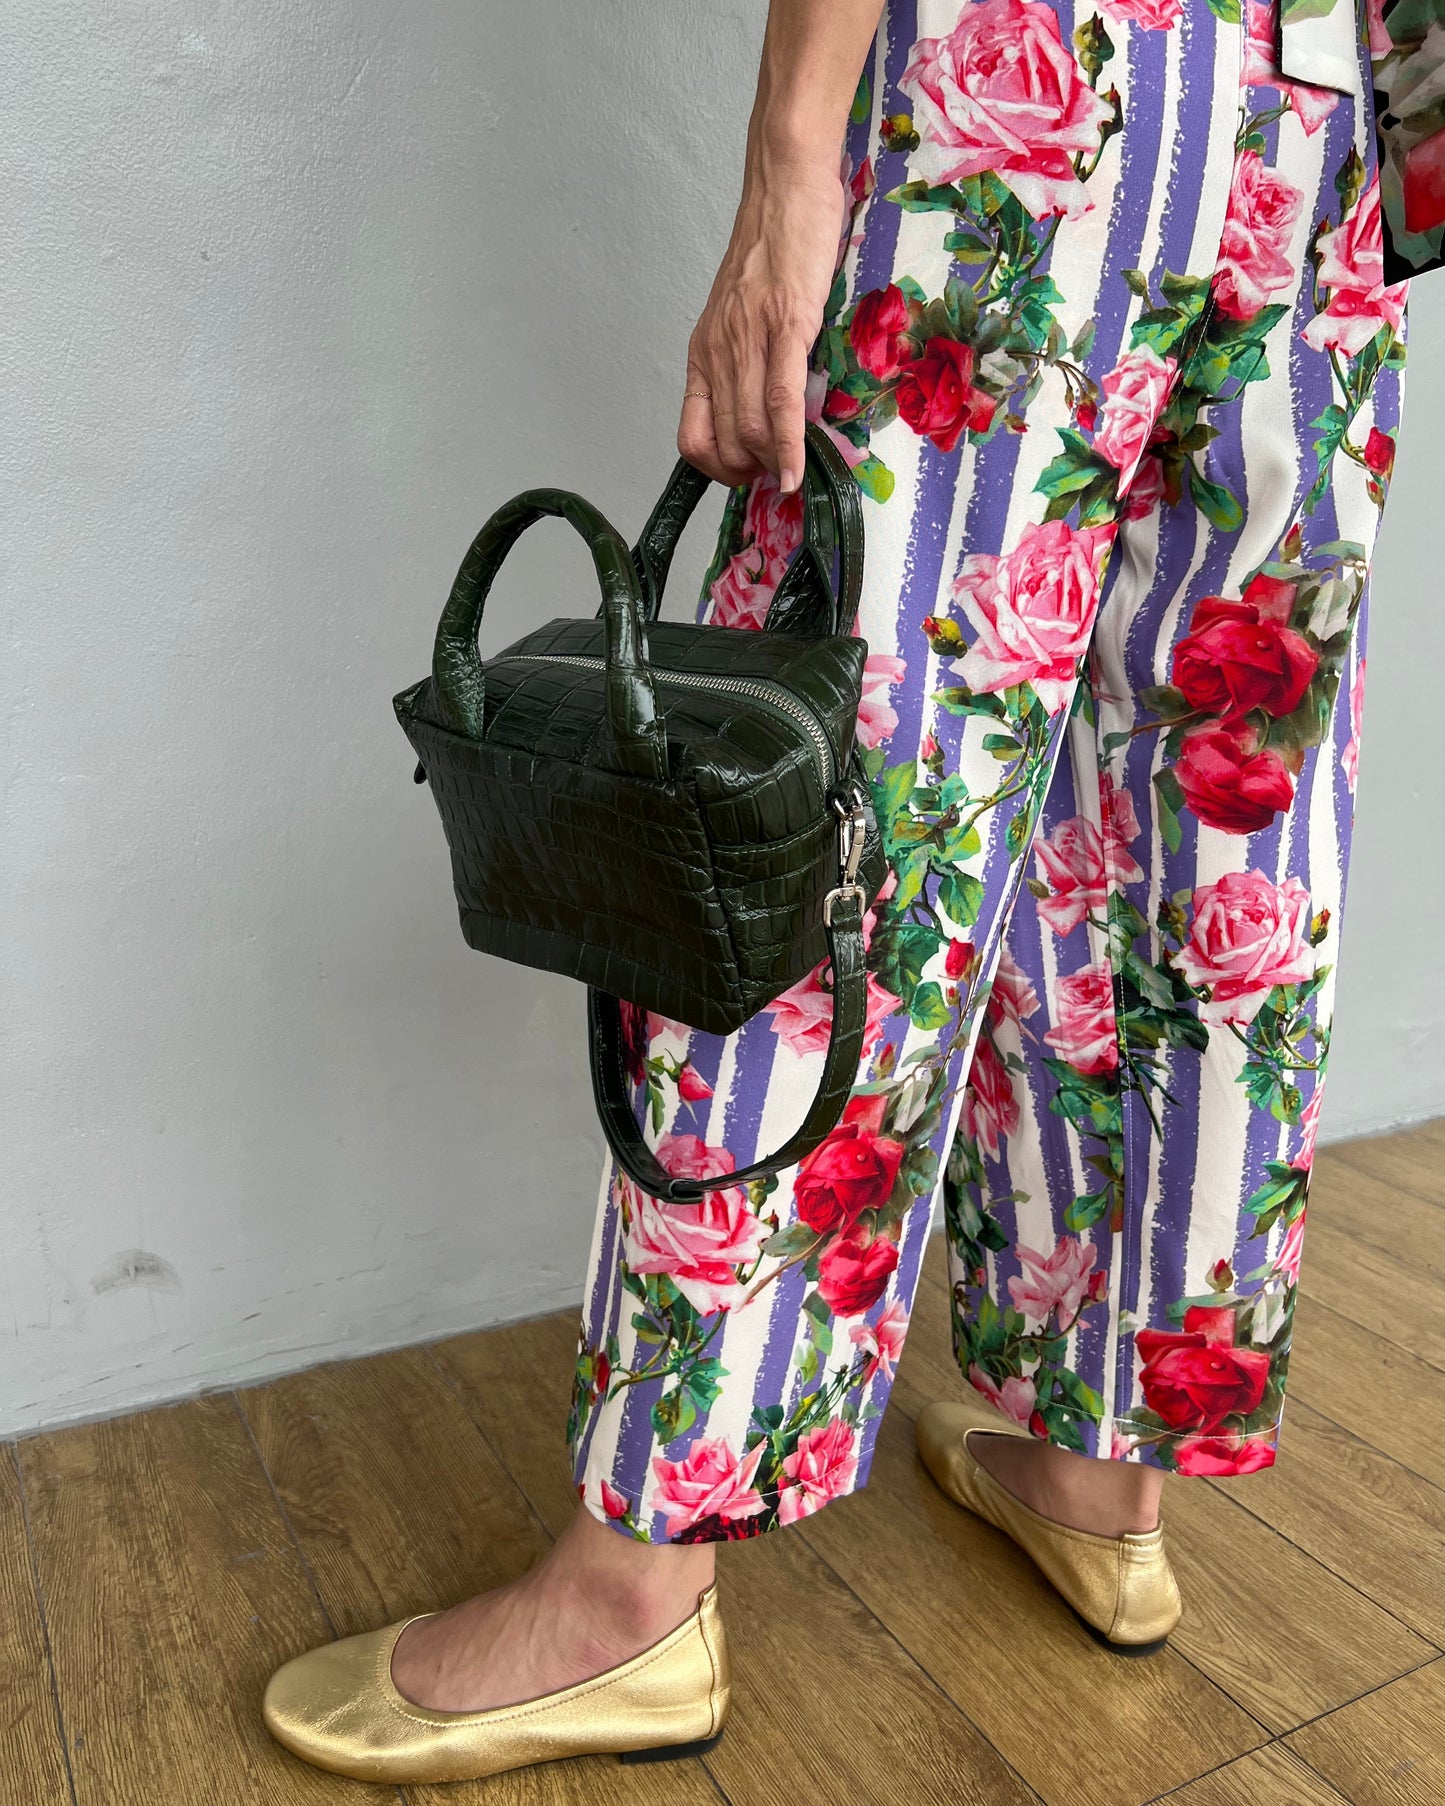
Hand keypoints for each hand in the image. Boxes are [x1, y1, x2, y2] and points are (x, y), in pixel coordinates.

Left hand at [678, 154, 845, 494]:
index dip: (717, 469)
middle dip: (750, 474)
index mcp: (704, 352)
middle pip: (724, 441)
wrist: (784, 185)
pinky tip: (796, 471)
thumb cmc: (774, 245)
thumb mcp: (746, 313)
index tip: (747, 475)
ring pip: (750, 429)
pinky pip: (780, 402)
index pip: (692, 435)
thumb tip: (771, 405)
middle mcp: (717, 351)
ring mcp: (748, 340)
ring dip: (771, 466)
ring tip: (791, 475)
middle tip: (776, 478)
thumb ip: (750, 358)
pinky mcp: (784, 325)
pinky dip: (788, 447)